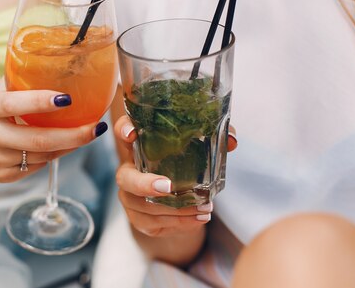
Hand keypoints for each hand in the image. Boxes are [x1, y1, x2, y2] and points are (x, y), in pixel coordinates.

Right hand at [0, 81, 106, 182]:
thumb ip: (22, 78)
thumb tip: (60, 59)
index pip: (13, 104)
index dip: (40, 102)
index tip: (68, 98)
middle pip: (37, 140)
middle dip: (73, 135)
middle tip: (96, 126)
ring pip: (42, 156)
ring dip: (69, 145)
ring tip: (89, 132)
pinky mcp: (2, 176)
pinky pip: (38, 167)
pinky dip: (57, 155)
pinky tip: (67, 145)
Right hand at [113, 115, 236, 237]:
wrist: (179, 198)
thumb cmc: (186, 165)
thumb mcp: (200, 148)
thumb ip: (216, 139)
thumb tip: (231, 142)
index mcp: (140, 146)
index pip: (123, 129)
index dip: (123, 129)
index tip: (132, 133)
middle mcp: (128, 171)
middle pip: (125, 178)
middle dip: (145, 184)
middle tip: (168, 187)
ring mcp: (130, 197)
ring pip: (142, 206)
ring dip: (173, 210)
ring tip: (203, 208)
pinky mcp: (138, 218)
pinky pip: (153, 224)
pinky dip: (178, 224)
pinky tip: (198, 219)